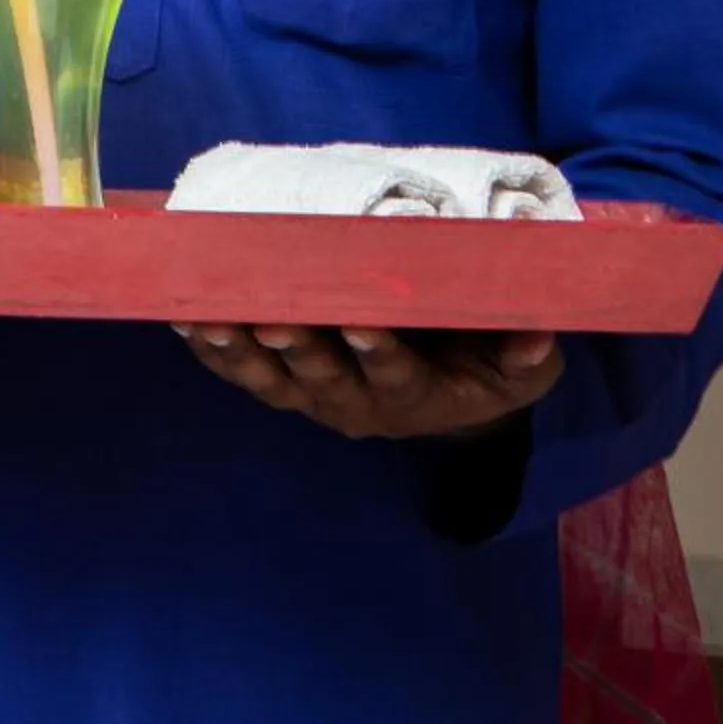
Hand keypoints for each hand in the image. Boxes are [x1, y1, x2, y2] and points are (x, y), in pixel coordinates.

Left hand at [175, 323, 563, 439]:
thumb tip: (536, 336)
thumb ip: (527, 357)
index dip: (379, 352)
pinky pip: (240, 372)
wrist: (447, 392)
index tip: (362, 323)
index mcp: (417, 395)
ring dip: (239, 351)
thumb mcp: (520, 368)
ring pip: (271, 381)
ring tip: (210, 319)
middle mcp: (357, 403)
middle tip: (273, 322)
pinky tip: (185, 321)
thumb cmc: (484, 365)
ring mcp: (314, 396)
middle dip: (297, 352)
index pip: (395, 376)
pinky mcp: (282, 384)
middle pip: (322, 380)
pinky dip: (212, 349)